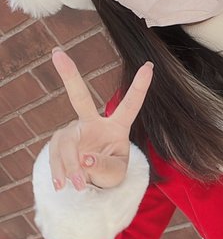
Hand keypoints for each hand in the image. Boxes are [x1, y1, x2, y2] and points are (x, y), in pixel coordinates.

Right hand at [48, 49, 152, 190]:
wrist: (92, 182)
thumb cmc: (110, 172)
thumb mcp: (116, 174)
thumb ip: (105, 166)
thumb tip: (85, 158)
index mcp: (117, 126)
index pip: (130, 105)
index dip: (140, 86)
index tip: (150, 65)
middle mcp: (93, 123)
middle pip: (79, 97)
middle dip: (69, 74)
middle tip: (57, 52)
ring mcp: (74, 130)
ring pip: (66, 143)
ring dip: (70, 166)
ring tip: (78, 185)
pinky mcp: (59, 142)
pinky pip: (55, 155)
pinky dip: (59, 172)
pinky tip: (62, 186)